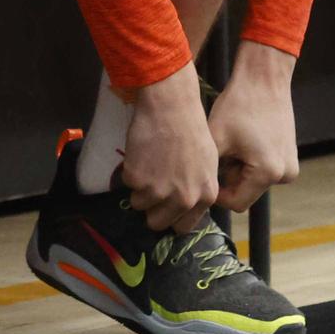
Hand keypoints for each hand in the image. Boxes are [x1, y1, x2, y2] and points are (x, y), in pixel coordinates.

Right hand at [120, 62, 219, 231]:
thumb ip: (198, 188)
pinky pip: (127, 184)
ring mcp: (159, 191)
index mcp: (204, 196)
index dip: (171, 216)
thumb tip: (185, 203)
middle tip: (151, 187)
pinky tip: (141, 153)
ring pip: (139, 205)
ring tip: (147, 164)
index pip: (182, 226)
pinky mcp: (137, 180)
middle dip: (152, 208)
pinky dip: (130, 171)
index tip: (165, 206)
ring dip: (139, 188)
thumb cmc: (191, 128)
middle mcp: (183, 199)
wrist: (171, 106)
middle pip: (158, 223)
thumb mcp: (207, 163)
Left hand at [209, 41, 299, 212]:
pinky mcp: (291, 156)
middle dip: (228, 177)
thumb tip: (198, 193)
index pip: (235, 203)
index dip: (216, 193)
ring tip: (232, 142)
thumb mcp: (216, 140)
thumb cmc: (237, 106)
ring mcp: (291, 165)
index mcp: (268, 173)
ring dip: (239, 169)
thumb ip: (208, 172)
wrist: (263, 78)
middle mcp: (285, 175)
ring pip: (253, 181)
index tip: (203, 174)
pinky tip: (243, 138)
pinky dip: (250, 160)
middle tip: (219, 150)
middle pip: (246, 192)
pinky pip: (264, 169)